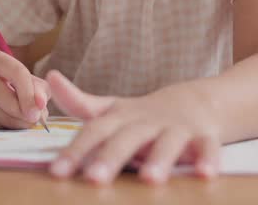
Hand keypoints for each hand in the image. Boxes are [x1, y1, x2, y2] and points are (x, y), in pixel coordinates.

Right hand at [0, 48, 49, 128]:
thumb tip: (40, 105)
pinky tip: (6, 119)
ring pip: (6, 119)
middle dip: (28, 114)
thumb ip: (38, 88)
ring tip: (20, 116)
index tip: (42, 107)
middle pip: (12, 102)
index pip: (18, 74)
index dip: (32, 93)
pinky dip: (7, 128)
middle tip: (35, 117)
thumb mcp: (22, 76)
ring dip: (20, 123)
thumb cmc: (3, 80)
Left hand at [47, 70, 220, 184]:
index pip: (95, 132)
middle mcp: (147, 122)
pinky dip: (209, 160)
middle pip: (127, 138)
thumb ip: (80, 102)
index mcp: (122, 117)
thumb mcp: (113, 108)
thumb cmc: (144, 115)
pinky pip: (208, 147)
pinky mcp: (204, 136)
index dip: (75, 151)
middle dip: (111, 157)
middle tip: (95, 178)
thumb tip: (49, 79)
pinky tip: (206, 175)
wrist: (196, 101)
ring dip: (160, 160)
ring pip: (168, 143)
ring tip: (151, 180)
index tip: (57, 172)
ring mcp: (177, 128)